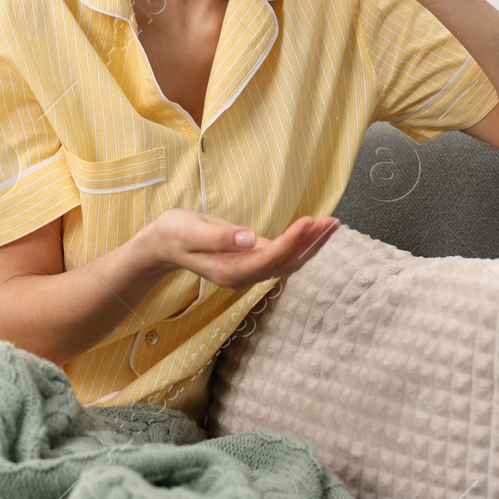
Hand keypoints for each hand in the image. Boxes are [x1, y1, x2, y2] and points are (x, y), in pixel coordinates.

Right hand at [142, 209, 340, 289]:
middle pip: (286, 263)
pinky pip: (284, 254)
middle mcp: (244, 276)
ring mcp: (250, 270)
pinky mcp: (253, 259)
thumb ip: (219, 238)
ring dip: (312, 243)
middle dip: (310, 243)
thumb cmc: (175, 233)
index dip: (291, 241)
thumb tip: (249, 239)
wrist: (165, 243)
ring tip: (333, 224)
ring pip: (289, 261)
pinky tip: (316, 229)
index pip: (269, 259)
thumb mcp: (191, 232)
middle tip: (332, 222)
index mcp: (230, 272)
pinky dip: (303, 242)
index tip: (309, 222)